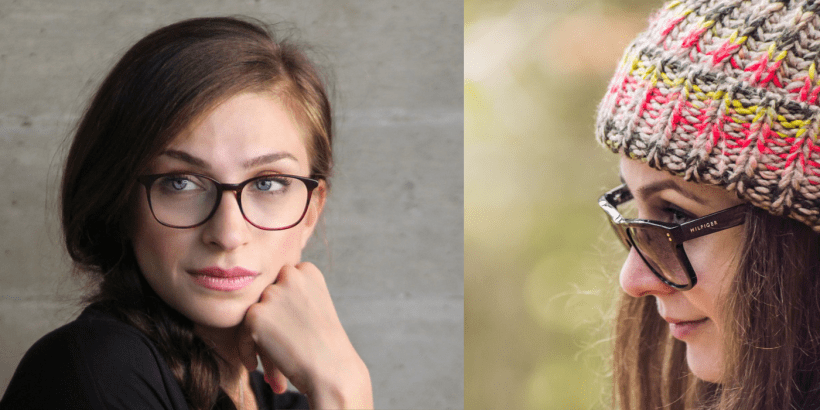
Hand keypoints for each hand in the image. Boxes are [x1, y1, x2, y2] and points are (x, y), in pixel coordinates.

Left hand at [240, 262, 372, 408]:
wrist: (332, 369)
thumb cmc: (328, 346)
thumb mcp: (316, 308)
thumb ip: (294, 297)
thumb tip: (265, 303)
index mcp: (308, 271)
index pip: (281, 282)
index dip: (281, 306)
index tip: (287, 327)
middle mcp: (290, 276)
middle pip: (266, 296)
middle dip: (269, 321)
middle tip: (277, 344)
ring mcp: (272, 294)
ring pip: (254, 315)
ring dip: (259, 337)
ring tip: (268, 361)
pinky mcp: (255, 314)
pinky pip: (241, 333)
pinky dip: (246, 350)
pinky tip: (255, 365)